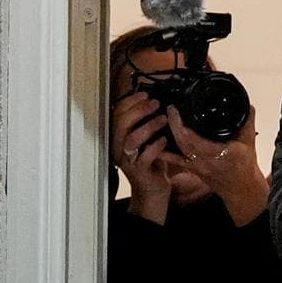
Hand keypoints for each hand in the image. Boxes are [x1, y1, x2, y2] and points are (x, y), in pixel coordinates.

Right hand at [110, 91, 171, 224]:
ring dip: (148, 126)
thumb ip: (146, 122)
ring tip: (163, 119)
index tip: (145, 94)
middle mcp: (118, 147)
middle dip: (139, 110)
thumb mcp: (147, 138)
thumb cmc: (151, 160)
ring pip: (132, 139)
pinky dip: (156, 145)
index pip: (116, 113)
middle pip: (121, 123)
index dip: (130, 102)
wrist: (152, 188)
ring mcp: (127, 160)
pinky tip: (165, 140)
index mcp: (118, 136)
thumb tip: (154, 100)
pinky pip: (145, 156)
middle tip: (155, 103)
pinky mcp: (138, 171)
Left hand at [159, 104, 268, 225]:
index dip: (181, 124)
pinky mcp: (192, 168)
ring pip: (177, 150)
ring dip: (168, 134)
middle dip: (173, 124)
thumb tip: (247, 105)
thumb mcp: (249, 142)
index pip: (194, 139)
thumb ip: (248, 123)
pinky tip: (154, 142)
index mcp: (219, 153)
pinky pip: (175, 160)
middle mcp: (205, 161)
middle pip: (183, 142)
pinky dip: (164, 151)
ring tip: (162, 119)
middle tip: (170, 109)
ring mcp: (197, 166)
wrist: (240, 189)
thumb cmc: (244, 166)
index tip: (176, 109)